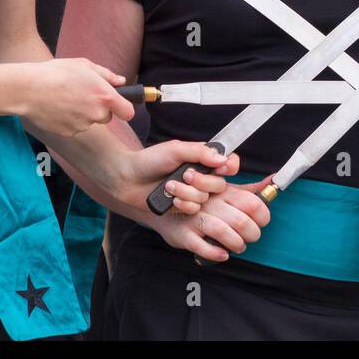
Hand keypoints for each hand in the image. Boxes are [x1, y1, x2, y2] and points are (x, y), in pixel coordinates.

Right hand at [22, 57, 135, 136]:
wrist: (29, 89)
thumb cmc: (57, 73)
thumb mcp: (85, 65)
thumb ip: (107, 75)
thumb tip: (121, 81)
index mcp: (105, 96)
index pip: (128, 112)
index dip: (124, 108)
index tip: (119, 105)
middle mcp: (96, 114)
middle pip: (107, 117)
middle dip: (100, 109)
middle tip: (83, 96)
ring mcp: (82, 125)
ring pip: (90, 122)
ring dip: (83, 114)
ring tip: (66, 99)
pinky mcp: (69, 132)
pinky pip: (75, 127)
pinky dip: (70, 120)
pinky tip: (58, 108)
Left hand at [118, 140, 240, 215]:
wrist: (128, 179)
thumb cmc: (149, 160)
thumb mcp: (176, 149)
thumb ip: (201, 152)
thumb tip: (223, 158)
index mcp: (202, 159)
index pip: (228, 162)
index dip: (230, 166)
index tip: (222, 168)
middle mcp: (202, 176)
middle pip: (220, 183)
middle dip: (202, 181)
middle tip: (185, 175)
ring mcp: (194, 192)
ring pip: (206, 197)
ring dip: (186, 192)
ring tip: (169, 185)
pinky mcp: (185, 206)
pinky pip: (194, 208)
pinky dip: (181, 203)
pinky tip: (169, 198)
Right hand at [148, 178, 272, 262]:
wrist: (164, 205)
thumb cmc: (200, 199)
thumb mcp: (225, 189)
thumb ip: (249, 189)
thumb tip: (272, 181)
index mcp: (224, 190)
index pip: (252, 202)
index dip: (262, 216)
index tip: (262, 223)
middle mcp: (210, 202)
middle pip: (241, 220)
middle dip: (252, 234)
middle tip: (251, 237)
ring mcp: (196, 218)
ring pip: (222, 232)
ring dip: (236, 244)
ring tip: (238, 246)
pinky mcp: (183, 234)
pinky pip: (201, 246)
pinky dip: (216, 253)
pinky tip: (223, 253)